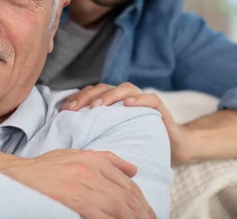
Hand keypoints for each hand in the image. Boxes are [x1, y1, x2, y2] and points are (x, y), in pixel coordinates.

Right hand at [0, 119, 154, 217]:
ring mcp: (83, 184)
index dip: (141, 202)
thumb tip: (133, 170)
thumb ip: (105, 160)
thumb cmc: (41, 171)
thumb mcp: (73, 157)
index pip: (127, 183)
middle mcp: (91, 169)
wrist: (13, 177)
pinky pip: (104, 215)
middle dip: (143, 214)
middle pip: (127, 196)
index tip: (149, 214)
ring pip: (120, 207)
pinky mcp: (75, 199)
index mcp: (93, 159)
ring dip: (135, 218)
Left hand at [61, 83, 193, 164]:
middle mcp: (126, 97)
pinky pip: (150, 99)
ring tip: (98, 106)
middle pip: (103, 88)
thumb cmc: (138, 142)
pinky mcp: (159, 108)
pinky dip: (139, 99)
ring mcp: (142, 100)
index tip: (62, 110)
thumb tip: (67, 136)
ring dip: (110, 95)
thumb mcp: (113, 137)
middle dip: (87, 97)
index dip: (77, 99)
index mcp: (113, 102)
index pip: (91, 93)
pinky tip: (128, 104)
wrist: (174, 147)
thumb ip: (96, 131)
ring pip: (124, 88)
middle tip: (74, 109)